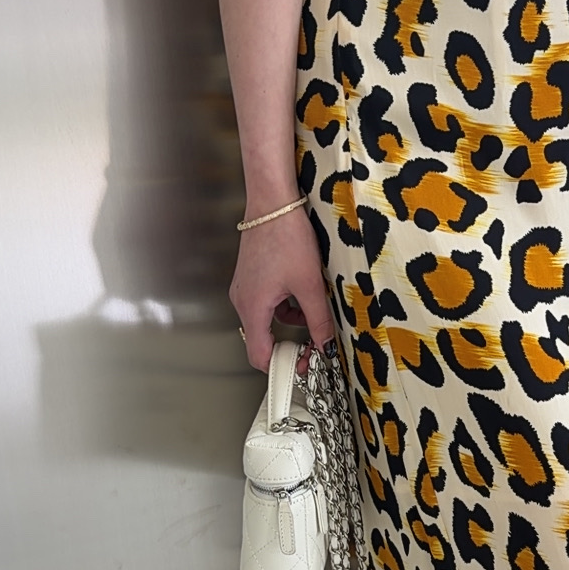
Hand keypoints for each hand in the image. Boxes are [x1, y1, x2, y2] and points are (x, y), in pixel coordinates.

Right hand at [229, 207, 334, 371]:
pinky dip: (286, 305)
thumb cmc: (286, 237)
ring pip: (269, 320)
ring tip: (314, 309)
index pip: (259, 355)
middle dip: (291, 344)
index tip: (303, 367)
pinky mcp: (252, 278)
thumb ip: (318, 320)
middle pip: (264, 339)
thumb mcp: (310, 284)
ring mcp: (245, 288)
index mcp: (252, 307)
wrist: (273, 202)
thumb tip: (326, 345)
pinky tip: (303, 292)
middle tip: (315, 345)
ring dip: (292, 321)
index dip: (281, 365)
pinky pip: (268, 303)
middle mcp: (242, 301)